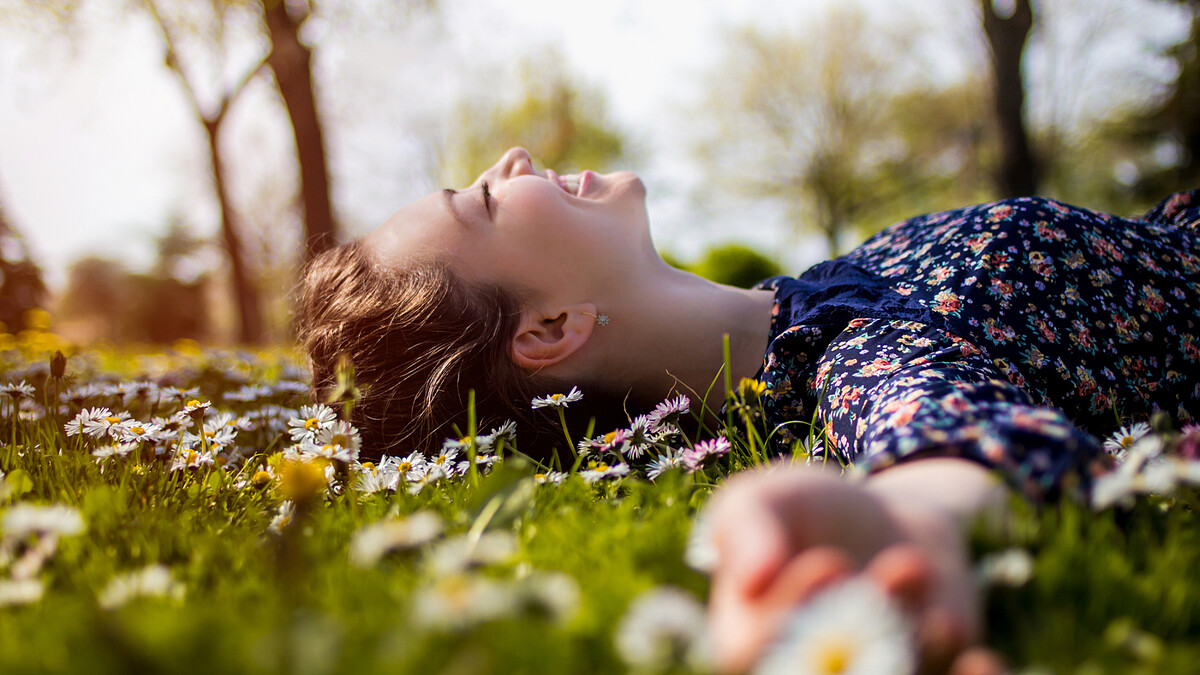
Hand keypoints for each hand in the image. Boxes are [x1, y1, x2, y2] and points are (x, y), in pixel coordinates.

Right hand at [704, 463, 1005, 673]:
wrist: (888, 524)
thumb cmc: (809, 512)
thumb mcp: (766, 499)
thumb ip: (746, 526)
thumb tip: (754, 577)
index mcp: (748, 643)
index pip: (751, 656)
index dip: (788, 621)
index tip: (826, 562)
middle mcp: (806, 672)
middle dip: (859, 636)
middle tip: (888, 574)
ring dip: (915, 640)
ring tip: (911, 565)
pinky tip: (979, 661)